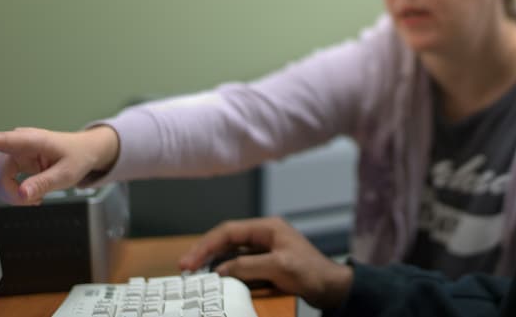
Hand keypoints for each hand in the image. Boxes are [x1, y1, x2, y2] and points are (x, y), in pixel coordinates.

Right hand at [0, 126, 119, 204]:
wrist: (85, 151)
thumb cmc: (78, 157)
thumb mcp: (66, 174)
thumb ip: (43, 183)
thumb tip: (21, 195)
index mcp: (31, 141)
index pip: (0, 141)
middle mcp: (18, 145)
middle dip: (10, 193)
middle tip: (34, 201)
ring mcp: (15, 153)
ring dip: (13, 195)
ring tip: (36, 197)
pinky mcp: (15, 162)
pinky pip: (4, 182)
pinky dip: (15, 193)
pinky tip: (32, 195)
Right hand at [178, 217, 353, 309]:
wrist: (331, 287)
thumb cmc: (310, 271)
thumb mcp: (277, 267)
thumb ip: (247, 266)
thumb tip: (221, 269)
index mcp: (267, 227)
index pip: (228, 231)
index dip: (206, 245)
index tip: (189, 261)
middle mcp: (264, 235)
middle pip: (226, 240)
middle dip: (205, 252)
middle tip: (185, 268)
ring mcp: (265, 249)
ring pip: (231, 253)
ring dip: (213, 262)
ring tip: (195, 274)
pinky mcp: (266, 264)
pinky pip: (240, 265)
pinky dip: (227, 271)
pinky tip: (217, 280)